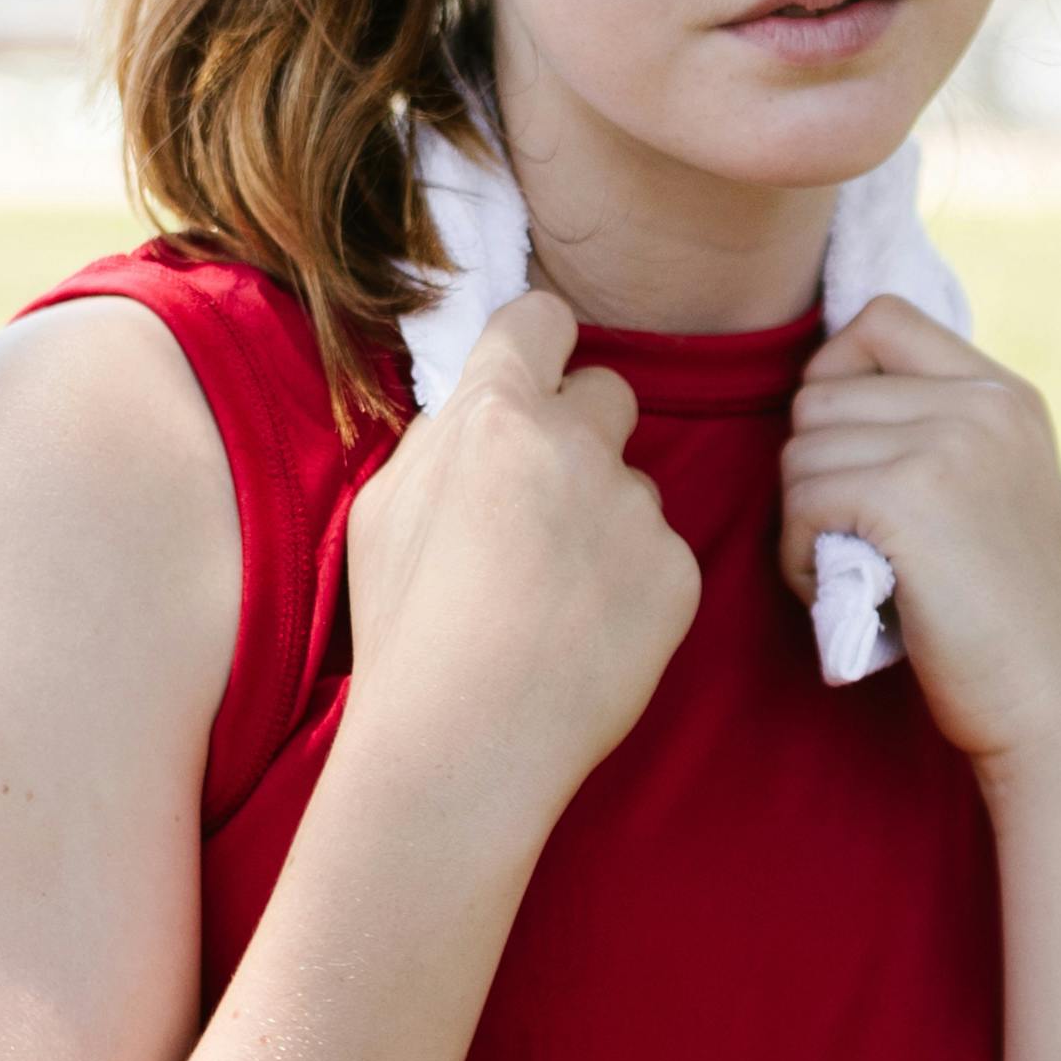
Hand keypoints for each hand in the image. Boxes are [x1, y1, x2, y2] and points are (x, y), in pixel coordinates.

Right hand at [344, 291, 698, 826]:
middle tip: (541, 509)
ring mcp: (635, 509)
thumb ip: (441, 442)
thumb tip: (478, 408)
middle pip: (608, 394)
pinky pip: (662, 557)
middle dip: (582, 434)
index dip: (539, 347)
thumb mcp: (383, 512)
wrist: (462, 743)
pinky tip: (585, 638)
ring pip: (634, 487)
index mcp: (493, 414)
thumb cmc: (407, 631)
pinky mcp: (678, 572)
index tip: (536, 380)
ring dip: (605, 523)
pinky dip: (633, 589)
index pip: (542, 317)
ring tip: (551, 602)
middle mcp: (575, 443)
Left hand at [780, 301, 1060, 777]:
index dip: (837, 377)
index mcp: (1005, 394)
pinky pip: (801, 502)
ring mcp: (949, 443)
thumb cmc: (1004, 622)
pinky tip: (850, 598)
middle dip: (815, 471)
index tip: (853, 458)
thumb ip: (935, 431)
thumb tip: (824, 384)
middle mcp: (983, 402)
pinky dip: (802, 562)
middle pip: (820, 392)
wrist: (1055, 708)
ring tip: (859, 576)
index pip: (880, 317)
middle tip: (857, 544)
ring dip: (803, 524)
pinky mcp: (908, 497)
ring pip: (799, 450)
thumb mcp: (992, 492)